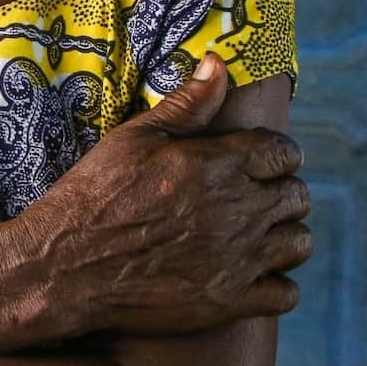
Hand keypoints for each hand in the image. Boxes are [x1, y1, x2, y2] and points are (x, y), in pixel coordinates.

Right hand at [0, 55, 310, 343]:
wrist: (67, 265)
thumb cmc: (95, 194)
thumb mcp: (133, 138)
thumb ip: (185, 104)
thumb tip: (219, 63)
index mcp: (218, 165)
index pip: (284, 152)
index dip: (277, 153)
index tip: (261, 160)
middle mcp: (237, 210)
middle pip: (298, 197)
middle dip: (282, 191)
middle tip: (255, 197)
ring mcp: (237, 260)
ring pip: (299, 244)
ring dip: (283, 236)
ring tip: (257, 235)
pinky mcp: (229, 302)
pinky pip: (287, 294)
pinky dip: (276, 285)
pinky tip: (252, 275)